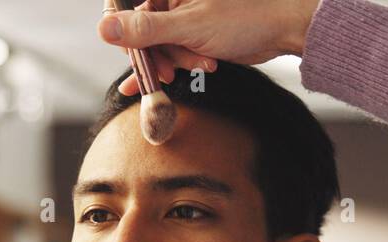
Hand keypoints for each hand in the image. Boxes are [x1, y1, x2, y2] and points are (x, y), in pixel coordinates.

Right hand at [98, 0, 322, 94]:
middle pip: (143, 32)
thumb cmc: (246, 17)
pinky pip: (173, 51)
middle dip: (156, 56)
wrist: (283, 28)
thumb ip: (146, 29)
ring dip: (174, 62)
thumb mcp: (191, 27)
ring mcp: (183, 14)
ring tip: (201, 63)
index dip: (128, 37)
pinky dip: (174, 65)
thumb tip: (104, 27)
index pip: (128, 10)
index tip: (136, 59)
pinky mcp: (194, 32)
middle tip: (166, 74)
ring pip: (159, 45)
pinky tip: (162, 85)